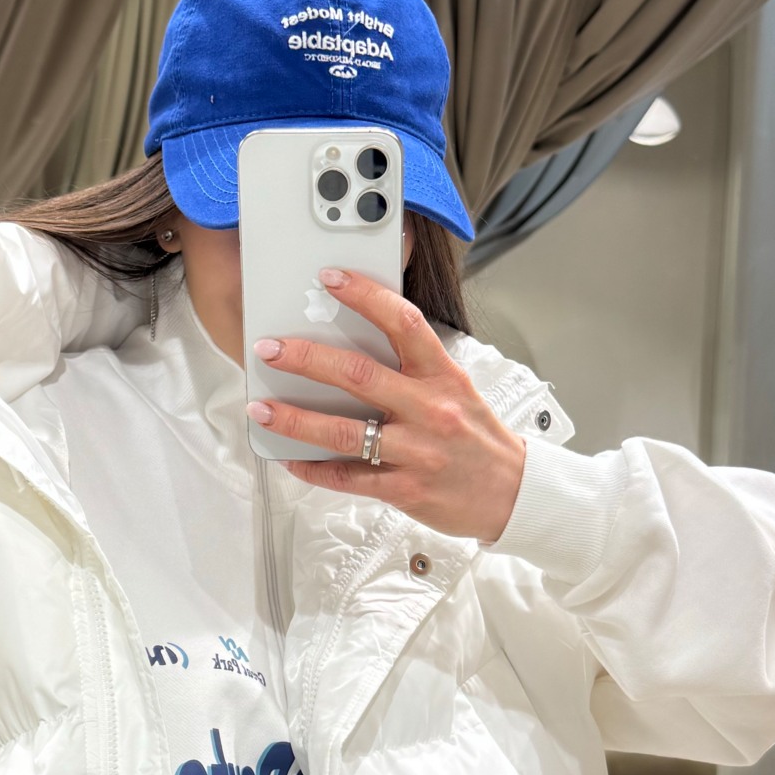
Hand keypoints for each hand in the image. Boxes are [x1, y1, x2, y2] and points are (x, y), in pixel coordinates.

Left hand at [245, 266, 526, 542]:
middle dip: (306, 359)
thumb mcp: (456, 390)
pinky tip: (291, 459)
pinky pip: (348, 478)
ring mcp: (417, 452)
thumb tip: (355, 346)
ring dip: (295, 419)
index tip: (329, 279)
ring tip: (262, 409)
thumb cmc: (478, 439)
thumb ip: (413, 369)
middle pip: (358, 376)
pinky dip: (314, 469)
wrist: (513, 494)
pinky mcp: (405, 489)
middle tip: (270, 349)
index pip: (403, 322)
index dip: (364, 296)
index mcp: (443, 376)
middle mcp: (429, 410)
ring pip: (344, 432)